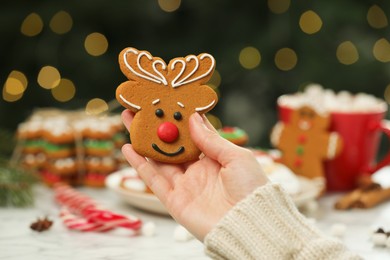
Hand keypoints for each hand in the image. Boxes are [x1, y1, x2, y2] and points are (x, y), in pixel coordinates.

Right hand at [121, 110, 267, 240]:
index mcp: (214, 159)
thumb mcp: (236, 157)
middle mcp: (197, 171)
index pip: (192, 134)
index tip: (168, 101)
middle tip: (141, 108)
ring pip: (158, 159)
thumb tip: (193, 118)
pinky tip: (127, 147)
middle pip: (171, 145)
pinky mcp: (174, 201)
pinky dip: (139, 165)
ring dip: (143, 140)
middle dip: (156, 127)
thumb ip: (212, 140)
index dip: (180, 118)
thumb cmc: (250, 189)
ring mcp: (184, 185)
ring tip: (129, 120)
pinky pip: (153, 180)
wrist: (248, 225)